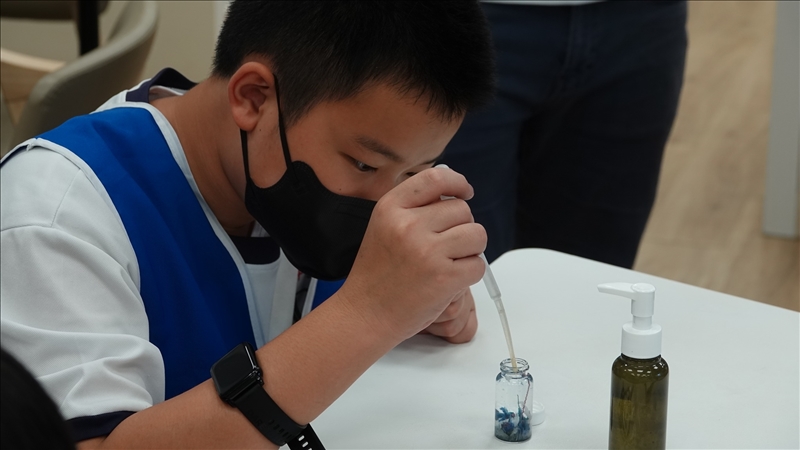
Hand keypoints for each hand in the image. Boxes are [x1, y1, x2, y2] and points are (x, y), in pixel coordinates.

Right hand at [338, 167, 486, 341]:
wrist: (365, 314)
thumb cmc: (377, 274)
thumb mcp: (384, 227)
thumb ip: (415, 208)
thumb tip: (456, 194)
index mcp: (391, 207)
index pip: (436, 178)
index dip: (458, 183)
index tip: (465, 192)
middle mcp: (408, 225)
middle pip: (462, 209)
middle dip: (461, 227)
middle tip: (445, 247)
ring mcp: (427, 251)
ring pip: (476, 234)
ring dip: (470, 249)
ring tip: (449, 262)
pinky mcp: (444, 277)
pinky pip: (478, 264)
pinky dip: (470, 273)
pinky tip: (449, 280)